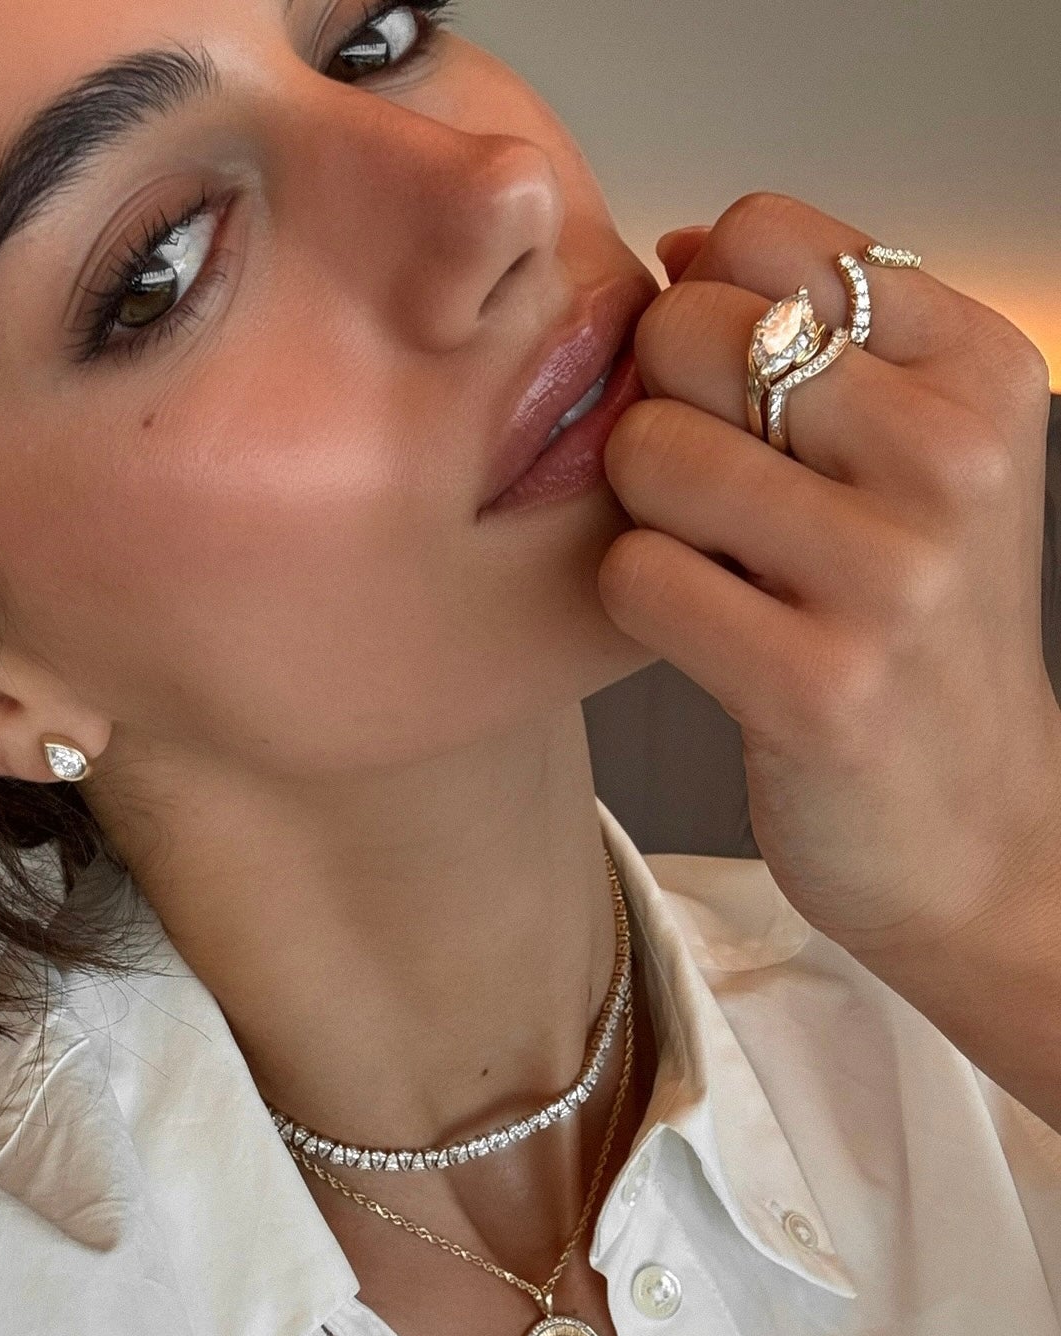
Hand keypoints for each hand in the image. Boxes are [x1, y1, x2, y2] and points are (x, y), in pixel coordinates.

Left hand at [597, 192, 1060, 961]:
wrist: (968, 825)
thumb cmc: (911, 627)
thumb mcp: (912, 459)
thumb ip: (811, 340)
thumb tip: (679, 246)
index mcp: (979, 369)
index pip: (759, 233)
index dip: (700, 305)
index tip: (730, 391)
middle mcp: (953, 454)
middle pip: (687, 331)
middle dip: (660, 407)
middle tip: (711, 496)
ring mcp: (894, 573)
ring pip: (649, 451)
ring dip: (645, 515)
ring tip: (716, 567)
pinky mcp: (819, 684)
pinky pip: (635, 576)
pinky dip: (640, 602)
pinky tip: (707, 634)